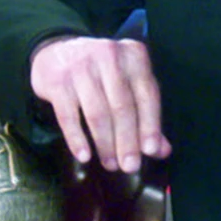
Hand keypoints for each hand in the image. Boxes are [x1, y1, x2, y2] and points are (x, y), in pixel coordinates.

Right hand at [29, 36, 168, 172]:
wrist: (57, 53)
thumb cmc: (101, 74)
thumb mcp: (127, 84)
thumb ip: (145, 114)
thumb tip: (162, 150)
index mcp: (134, 55)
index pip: (147, 94)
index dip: (150, 125)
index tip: (151, 151)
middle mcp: (109, 56)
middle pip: (122, 106)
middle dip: (127, 141)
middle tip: (129, 166)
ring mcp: (81, 66)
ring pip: (97, 113)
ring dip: (105, 144)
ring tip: (111, 164)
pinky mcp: (57, 81)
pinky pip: (69, 116)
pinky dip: (77, 139)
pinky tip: (84, 156)